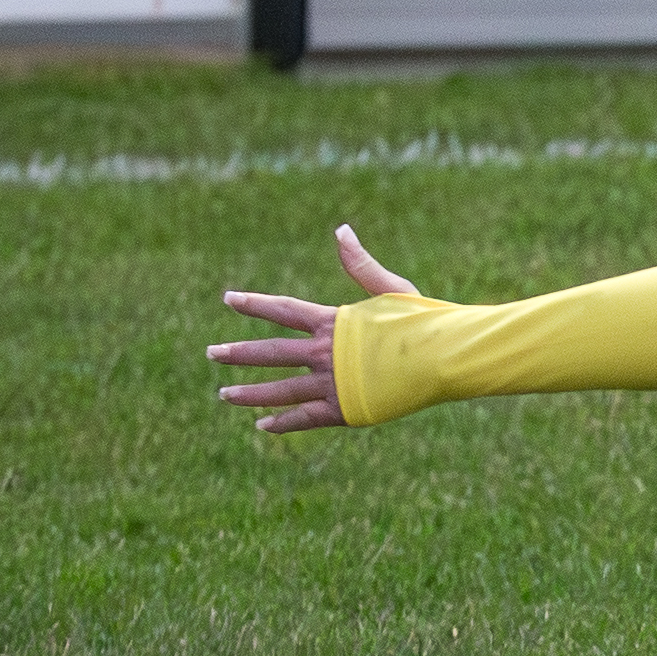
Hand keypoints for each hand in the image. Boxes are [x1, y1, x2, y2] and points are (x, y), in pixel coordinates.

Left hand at [209, 225, 415, 432]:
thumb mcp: (392, 289)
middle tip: (211, 354)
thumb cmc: (425, 321)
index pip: (282, 310)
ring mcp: (332, 383)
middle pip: (270, 352)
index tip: (229, 300)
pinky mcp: (345, 409)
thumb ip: (360, 265)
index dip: (254, 304)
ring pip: (280, 390)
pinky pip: (305, 417)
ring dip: (250, 393)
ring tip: (224, 394)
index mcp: (332, 322)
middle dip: (237, 353)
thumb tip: (340, 230)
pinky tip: (263, 425)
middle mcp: (325, 353)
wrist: (445, 358)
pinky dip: (283, 422)